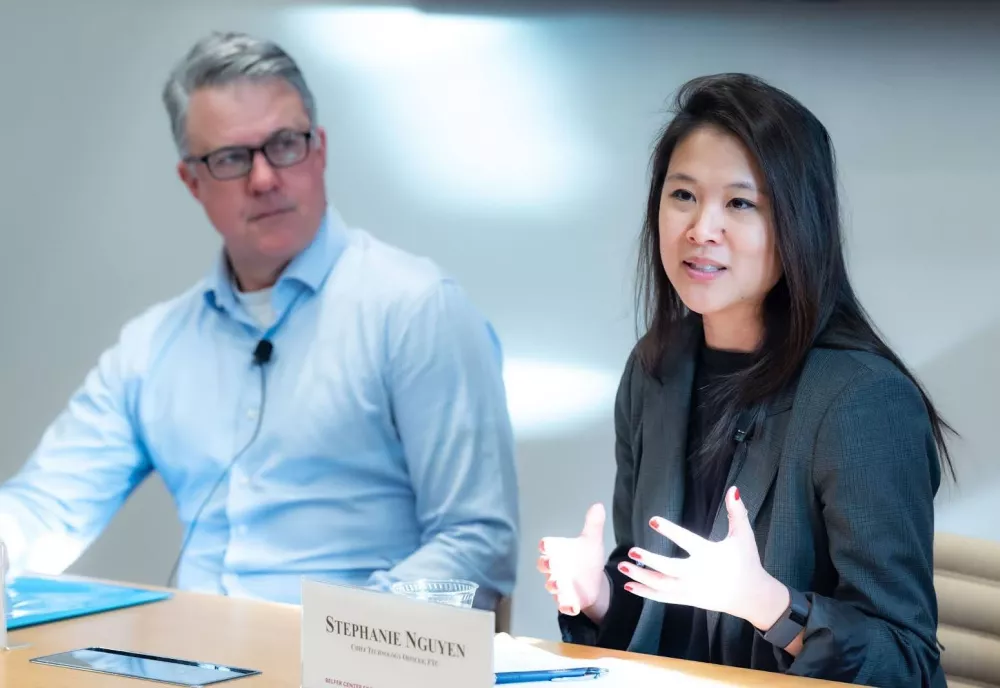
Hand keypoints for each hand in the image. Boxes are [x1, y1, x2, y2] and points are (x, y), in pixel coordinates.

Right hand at [537, 503, 608, 617]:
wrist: (593, 582)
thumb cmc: (587, 559)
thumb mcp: (592, 541)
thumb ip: (593, 524)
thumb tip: (598, 505)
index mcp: (558, 552)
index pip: (546, 547)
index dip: (545, 546)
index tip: (546, 545)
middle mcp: (555, 569)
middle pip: (544, 565)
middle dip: (546, 565)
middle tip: (551, 563)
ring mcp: (560, 585)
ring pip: (552, 586)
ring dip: (554, 586)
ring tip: (559, 585)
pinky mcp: (567, 600)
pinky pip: (563, 604)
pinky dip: (565, 605)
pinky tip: (570, 605)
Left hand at [617, 487, 789, 630]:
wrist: (751, 596)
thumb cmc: (747, 561)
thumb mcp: (744, 536)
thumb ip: (737, 512)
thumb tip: (733, 488)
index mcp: (710, 555)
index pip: (687, 541)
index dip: (670, 530)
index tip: (652, 520)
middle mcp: (698, 574)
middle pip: (670, 568)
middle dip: (650, 561)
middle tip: (631, 550)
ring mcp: (692, 590)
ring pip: (663, 586)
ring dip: (642, 577)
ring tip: (623, 566)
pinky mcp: (688, 600)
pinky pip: (664, 598)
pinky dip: (646, 593)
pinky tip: (628, 585)